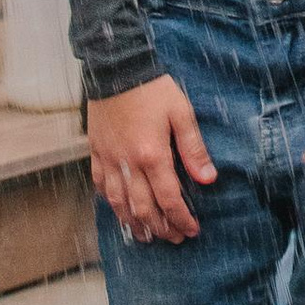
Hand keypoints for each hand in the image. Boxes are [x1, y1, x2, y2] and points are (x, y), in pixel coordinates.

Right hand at [88, 74, 216, 242]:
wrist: (117, 66)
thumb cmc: (153, 88)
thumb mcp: (181, 113)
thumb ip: (193, 149)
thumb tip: (208, 178)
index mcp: (152, 155)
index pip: (168, 199)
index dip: (180, 219)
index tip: (191, 230)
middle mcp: (128, 162)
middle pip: (143, 208)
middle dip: (160, 227)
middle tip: (173, 238)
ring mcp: (109, 158)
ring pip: (118, 202)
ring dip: (133, 223)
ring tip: (146, 235)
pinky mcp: (96, 150)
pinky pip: (100, 183)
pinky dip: (109, 201)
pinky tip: (118, 208)